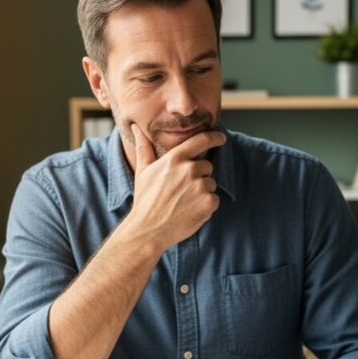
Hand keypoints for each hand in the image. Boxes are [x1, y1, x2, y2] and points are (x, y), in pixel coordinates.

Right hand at [126, 124, 224, 250]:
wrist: (148, 230)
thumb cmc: (145, 200)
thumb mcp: (143, 171)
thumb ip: (144, 147)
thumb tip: (136, 129)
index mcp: (175, 158)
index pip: (201, 141)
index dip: (214, 137)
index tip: (221, 138)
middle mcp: (190, 170)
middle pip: (207, 166)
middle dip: (199, 176)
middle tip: (182, 191)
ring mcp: (200, 186)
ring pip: (211, 184)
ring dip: (202, 192)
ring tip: (184, 202)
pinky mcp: (208, 203)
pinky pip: (214, 199)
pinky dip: (206, 206)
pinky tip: (190, 211)